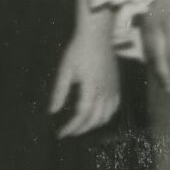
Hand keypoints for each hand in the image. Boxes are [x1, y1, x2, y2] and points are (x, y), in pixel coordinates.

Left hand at [51, 11, 122, 138]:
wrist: (98, 35)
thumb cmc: (79, 50)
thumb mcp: (65, 70)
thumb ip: (60, 92)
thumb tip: (52, 111)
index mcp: (91, 88)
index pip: (82, 114)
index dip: (71, 127)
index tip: (60, 133)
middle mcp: (105, 91)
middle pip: (95, 118)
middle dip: (81, 129)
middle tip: (68, 132)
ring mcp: (113, 88)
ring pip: (107, 114)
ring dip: (94, 124)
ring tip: (81, 127)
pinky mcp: (117, 84)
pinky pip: (115, 105)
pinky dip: (107, 115)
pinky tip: (98, 115)